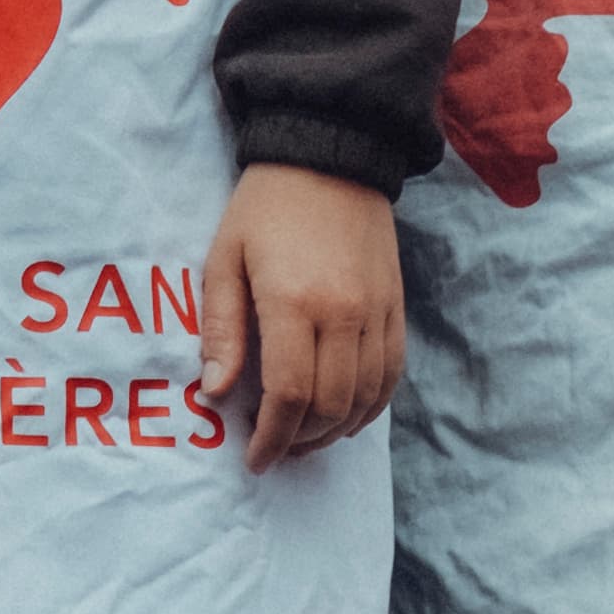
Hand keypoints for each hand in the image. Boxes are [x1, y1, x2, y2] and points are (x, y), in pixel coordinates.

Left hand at [194, 163, 403, 469]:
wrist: (331, 155)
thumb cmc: (265, 207)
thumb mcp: (225, 258)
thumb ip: (222, 328)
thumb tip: (216, 393)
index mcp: (295, 302)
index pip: (290, 395)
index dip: (272, 437)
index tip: (254, 458)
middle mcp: (345, 314)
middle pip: (330, 406)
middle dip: (300, 440)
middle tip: (274, 449)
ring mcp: (378, 312)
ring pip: (366, 399)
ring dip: (334, 430)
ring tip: (304, 438)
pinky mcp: (397, 307)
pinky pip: (392, 375)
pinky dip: (371, 406)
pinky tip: (345, 416)